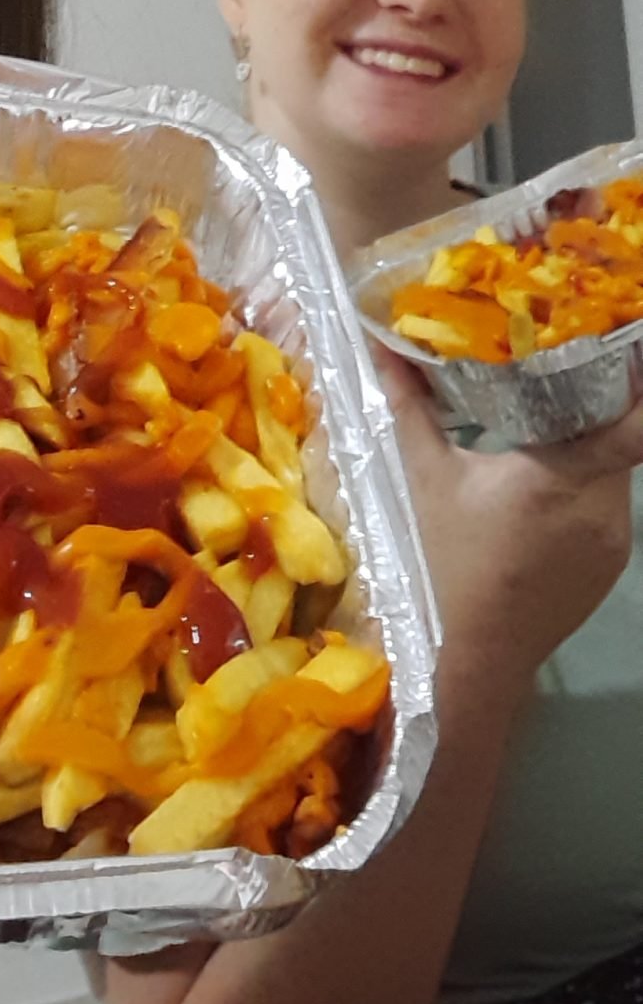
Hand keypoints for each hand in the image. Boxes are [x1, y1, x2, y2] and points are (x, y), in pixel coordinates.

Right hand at [380, 354, 642, 702]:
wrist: (472, 659)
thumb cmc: (446, 564)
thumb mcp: (426, 479)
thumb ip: (411, 406)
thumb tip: (384, 345)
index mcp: (559, 477)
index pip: (631, 424)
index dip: (635, 382)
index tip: (618, 344)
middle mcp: (601, 505)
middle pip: (619, 434)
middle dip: (597, 400)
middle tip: (562, 368)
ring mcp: (615, 538)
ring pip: (616, 467)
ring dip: (591, 442)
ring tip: (551, 418)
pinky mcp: (614, 560)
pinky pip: (611, 502)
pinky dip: (589, 482)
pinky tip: (550, 483)